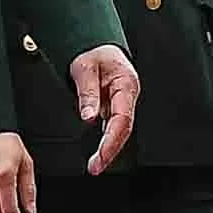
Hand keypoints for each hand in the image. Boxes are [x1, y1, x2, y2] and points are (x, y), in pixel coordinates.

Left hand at [71, 42, 142, 172]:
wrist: (96, 45)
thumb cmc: (93, 52)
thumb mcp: (84, 67)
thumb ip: (87, 92)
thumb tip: (89, 117)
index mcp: (125, 85)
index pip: (122, 119)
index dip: (112, 140)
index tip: (101, 155)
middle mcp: (127, 96)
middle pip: (123, 129)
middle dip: (111, 151)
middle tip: (95, 167)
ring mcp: (122, 102)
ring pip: (119, 130)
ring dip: (109, 149)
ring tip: (95, 165)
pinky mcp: (115, 106)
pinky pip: (113, 126)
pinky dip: (107, 140)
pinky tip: (99, 153)